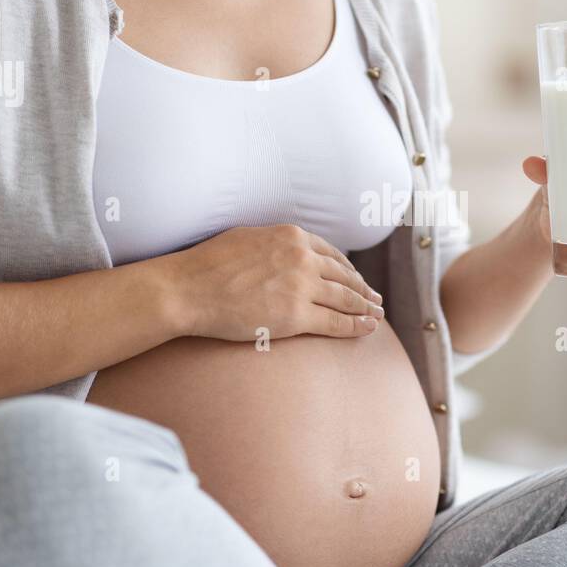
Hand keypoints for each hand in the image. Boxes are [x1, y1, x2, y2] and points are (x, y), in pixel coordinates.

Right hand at [154, 224, 384, 340]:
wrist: (189, 289)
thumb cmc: (208, 265)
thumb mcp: (248, 237)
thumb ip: (275, 244)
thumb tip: (286, 250)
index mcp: (292, 236)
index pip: (331, 254)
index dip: (348, 269)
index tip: (356, 279)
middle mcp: (303, 258)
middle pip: (344, 276)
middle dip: (363, 289)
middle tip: (375, 299)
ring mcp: (302, 287)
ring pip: (346, 298)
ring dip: (366, 308)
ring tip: (376, 315)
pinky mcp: (297, 316)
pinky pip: (336, 322)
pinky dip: (356, 326)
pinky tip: (368, 329)